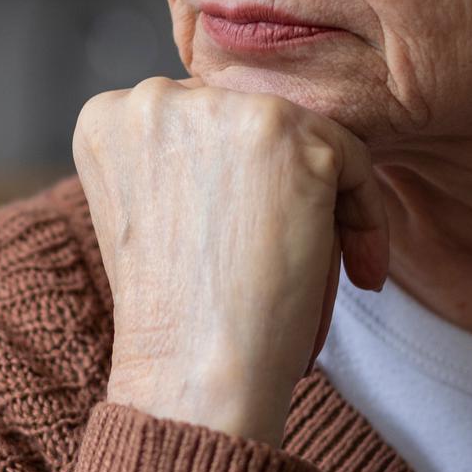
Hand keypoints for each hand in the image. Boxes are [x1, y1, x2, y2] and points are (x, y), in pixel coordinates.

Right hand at [72, 75, 389, 448]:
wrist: (195, 373)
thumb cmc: (176, 318)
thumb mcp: (151, 215)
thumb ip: (181, 159)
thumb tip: (250, 143)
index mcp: (107, 118)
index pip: (196, 125)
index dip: (230, 184)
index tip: (244, 243)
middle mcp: (154, 97)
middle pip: (247, 123)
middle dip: (274, 189)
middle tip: (282, 262)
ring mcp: (222, 108)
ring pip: (300, 138)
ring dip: (318, 203)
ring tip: (311, 275)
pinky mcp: (288, 130)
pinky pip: (352, 158)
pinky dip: (365, 217)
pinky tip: (359, 275)